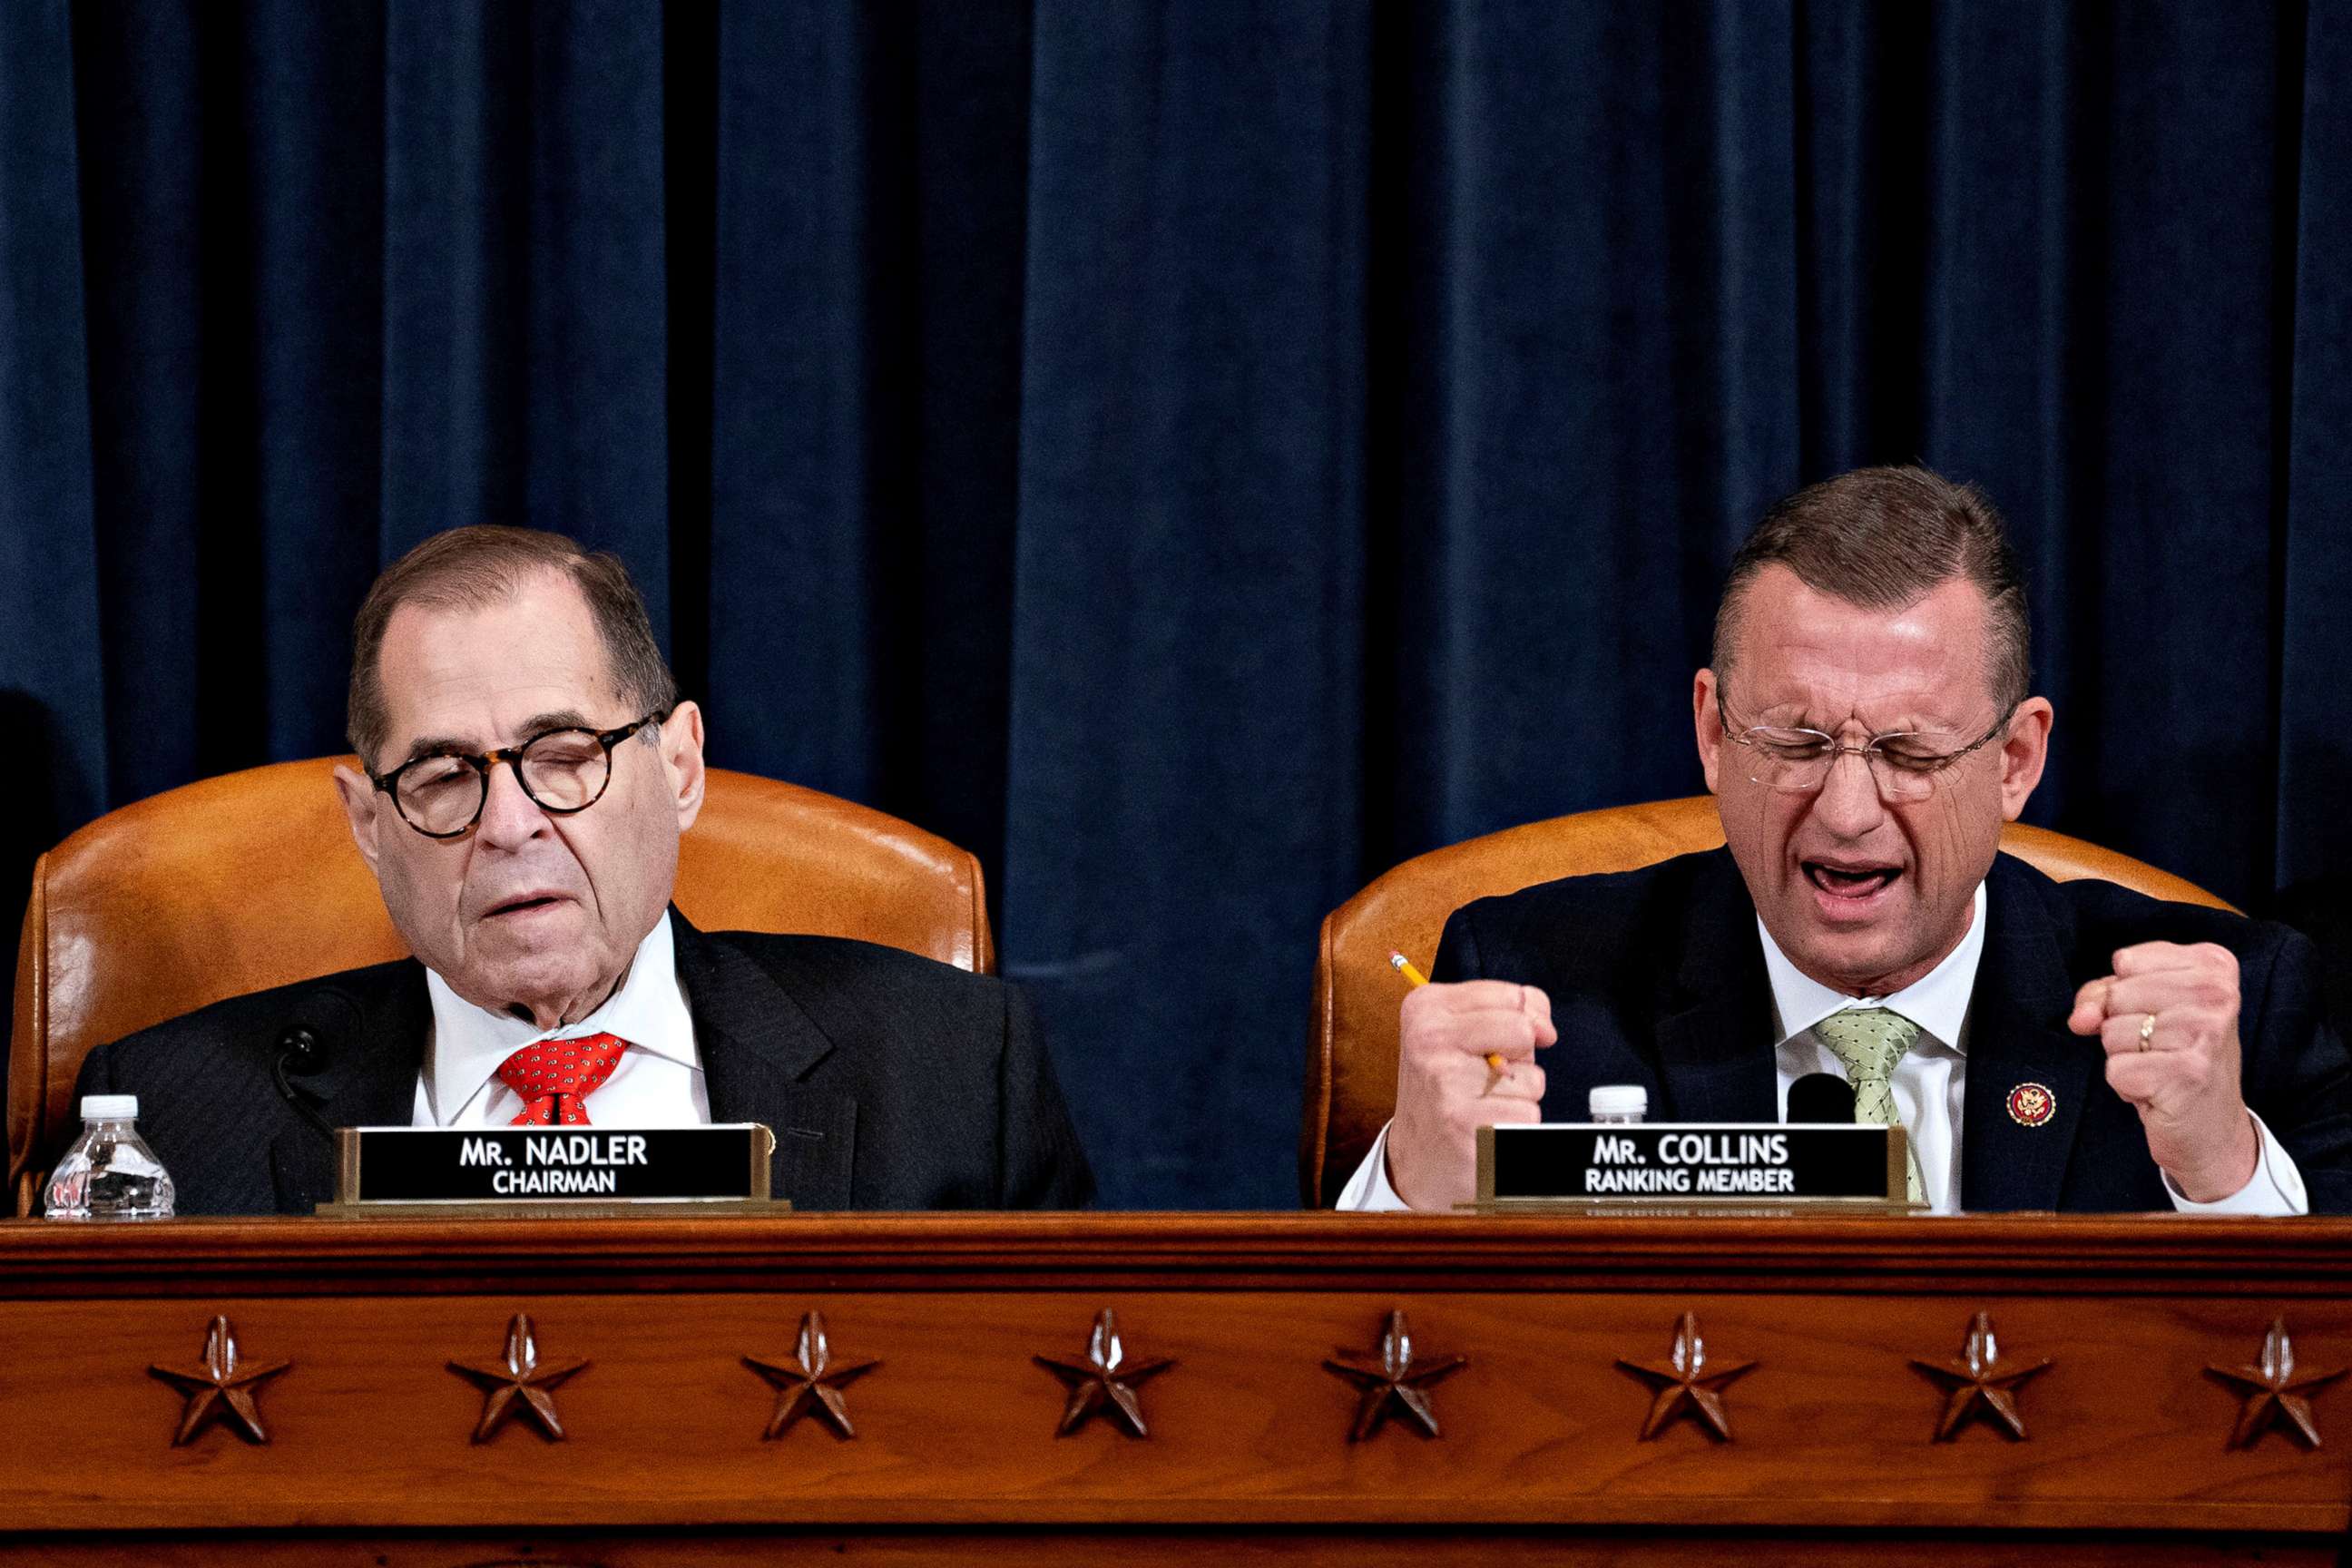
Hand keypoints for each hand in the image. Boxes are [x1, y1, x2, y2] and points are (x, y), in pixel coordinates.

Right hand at [1386, 980, 1554, 1209]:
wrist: (1417, 1156)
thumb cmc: (1451, 1087)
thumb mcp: (1464, 1032)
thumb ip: (1511, 1012)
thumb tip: (1545, 1030)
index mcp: (1427, 1007)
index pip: (1514, 996)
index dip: (1526, 1022)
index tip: (1503, 1044)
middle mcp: (1429, 1038)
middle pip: (1523, 1031)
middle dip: (1522, 1058)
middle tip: (1488, 1077)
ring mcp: (1445, 1082)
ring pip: (1532, 1079)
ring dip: (1519, 1098)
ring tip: (1482, 1106)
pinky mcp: (1465, 1124)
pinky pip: (1529, 1115)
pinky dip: (1517, 1127)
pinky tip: (1486, 1129)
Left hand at [2067, 941, 2259, 1201]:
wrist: (2212, 1128)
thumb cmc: (2176, 1057)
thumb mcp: (2143, 1008)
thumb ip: (2103, 994)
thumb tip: (2081, 1018)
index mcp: (2213, 966)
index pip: (2126, 960)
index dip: (2124, 992)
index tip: (2159, 1015)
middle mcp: (2217, 995)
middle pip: (2116, 995)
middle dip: (2122, 1026)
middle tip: (2160, 1048)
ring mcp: (2204, 1034)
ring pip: (2112, 1031)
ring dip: (2124, 1056)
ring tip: (2160, 1067)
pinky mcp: (2186, 1073)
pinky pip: (2115, 1068)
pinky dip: (2126, 1084)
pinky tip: (2157, 1090)